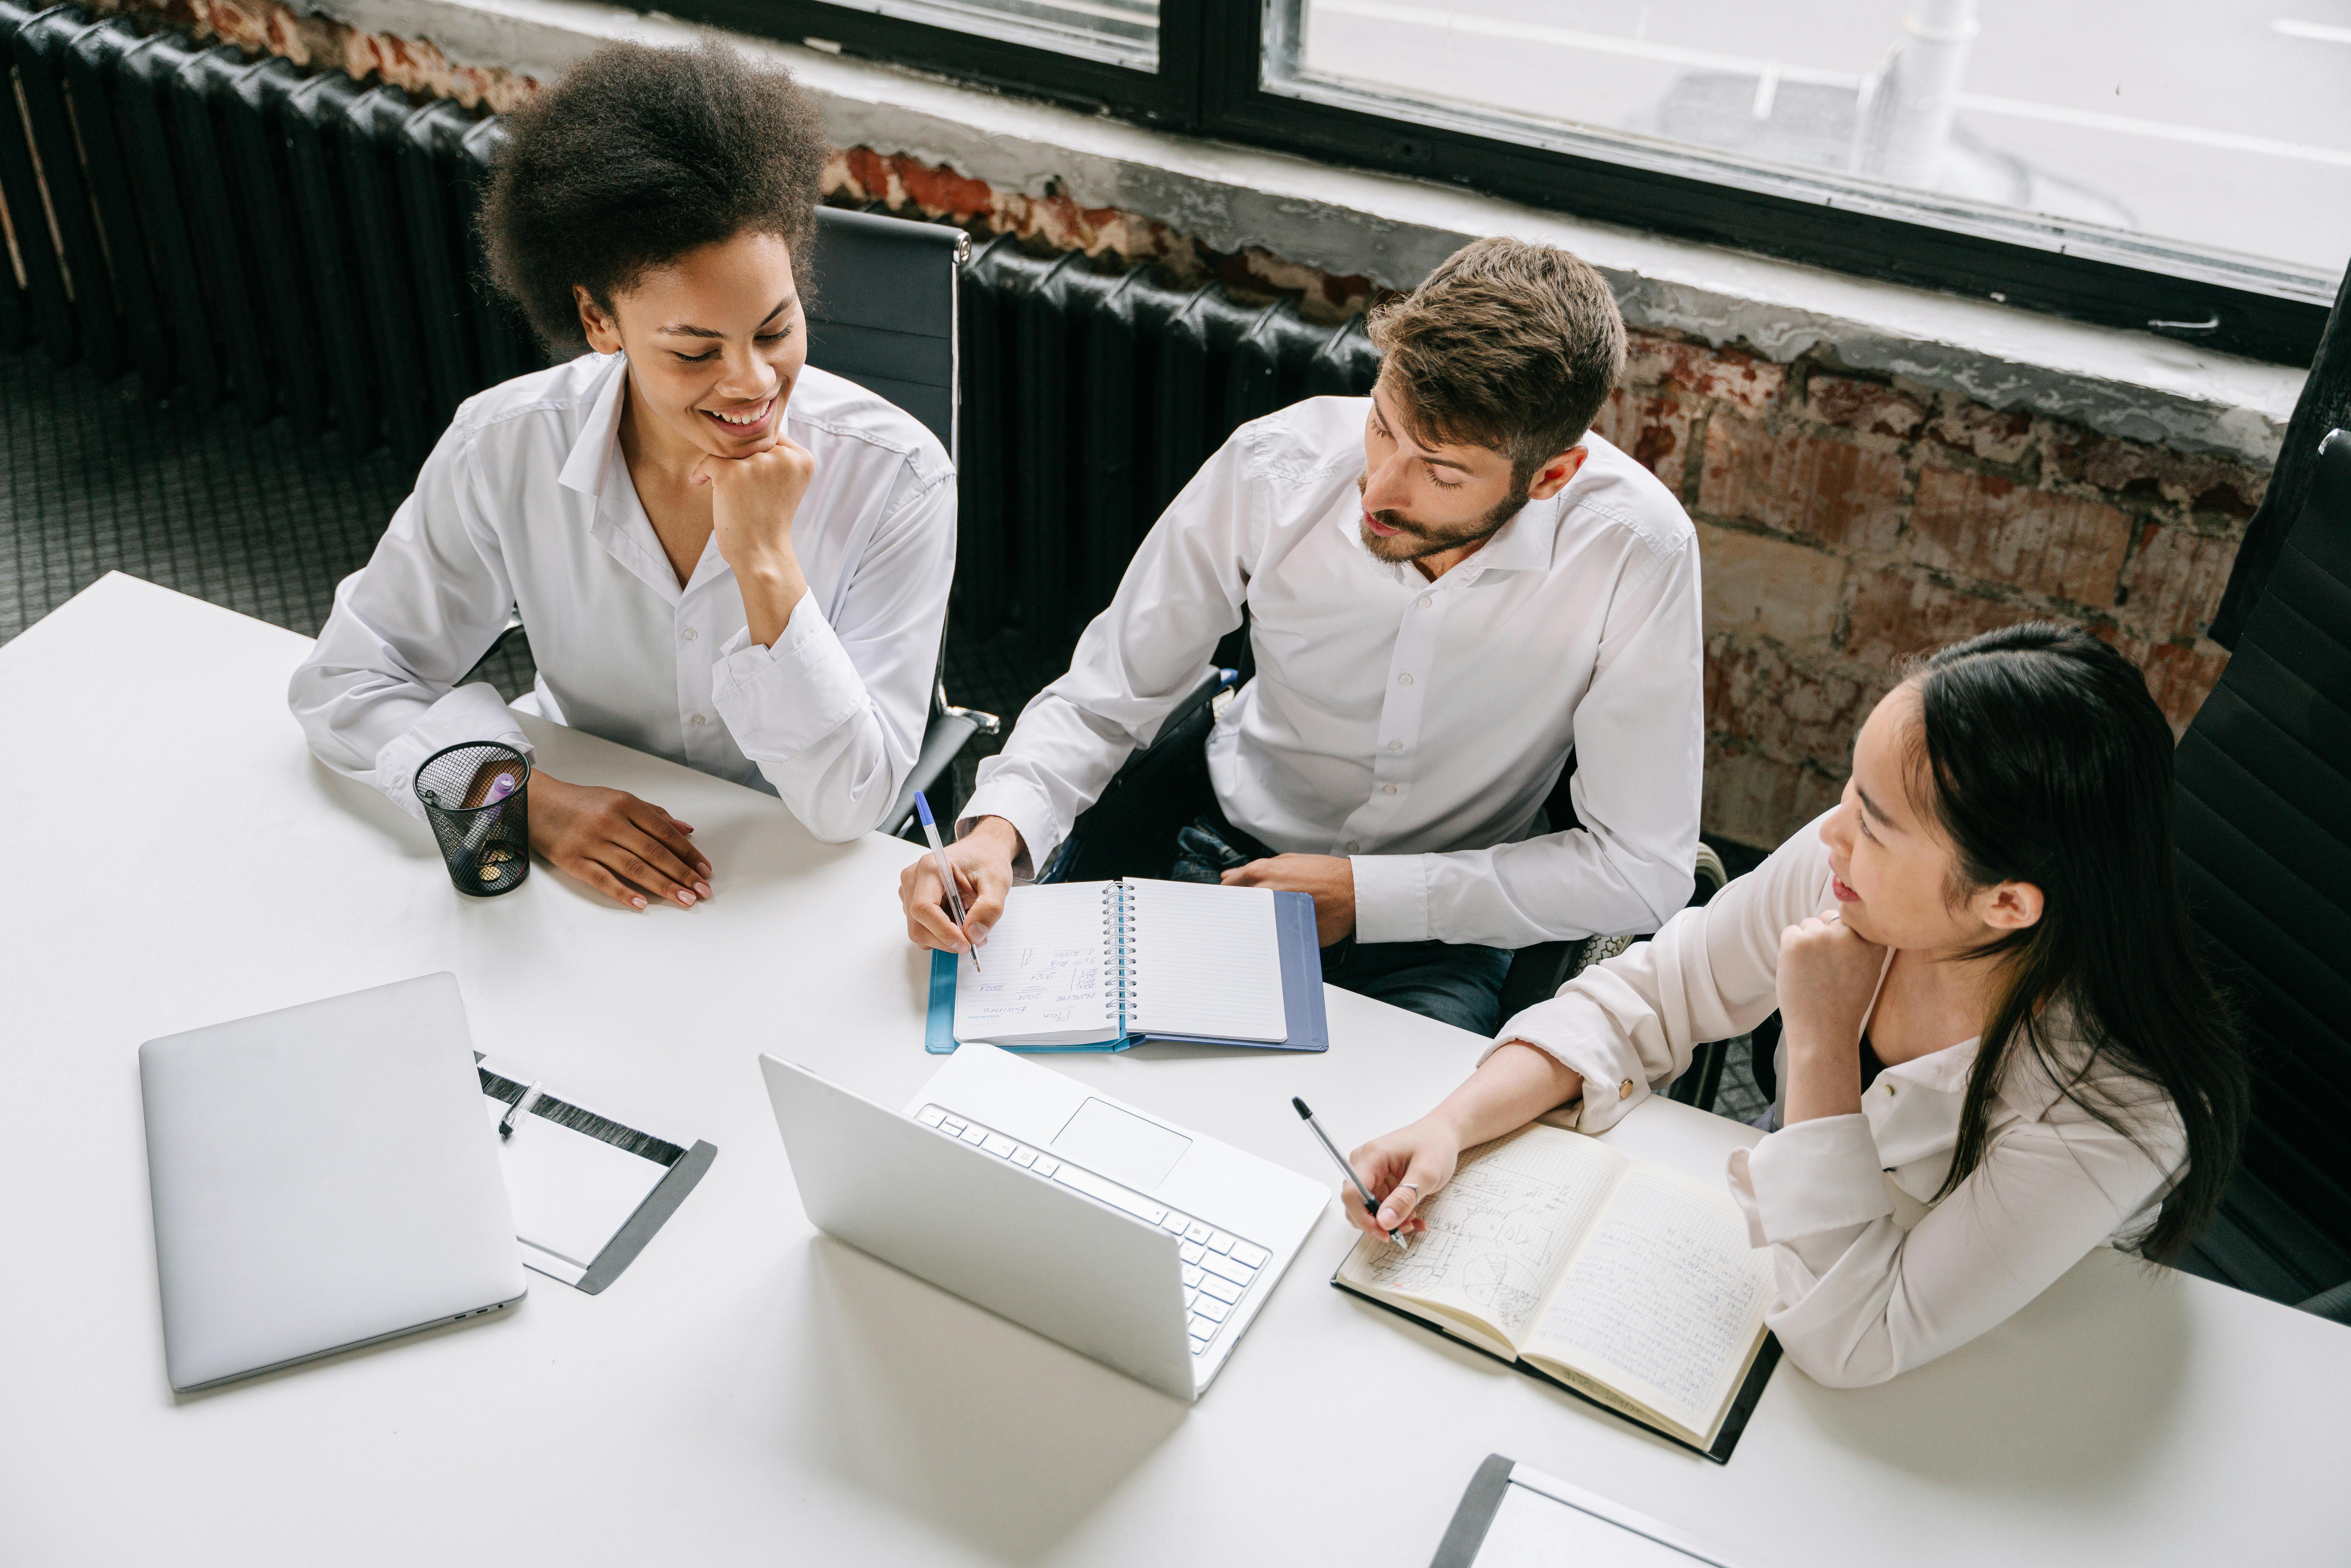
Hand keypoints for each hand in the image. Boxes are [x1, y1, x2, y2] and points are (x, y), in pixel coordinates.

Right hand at [528, 773, 712, 910]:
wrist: (536, 802)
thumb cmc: (582, 803)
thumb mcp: (619, 799)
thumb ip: (653, 815)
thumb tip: (686, 830)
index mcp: (625, 804)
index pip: (664, 832)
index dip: (687, 853)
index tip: (705, 870)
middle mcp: (610, 822)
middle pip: (653, 852)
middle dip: (682, 874)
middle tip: (702, 892)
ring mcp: (590, 842)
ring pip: (633, 867)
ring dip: (662, 885)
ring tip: (685, 900)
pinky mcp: (572, 860)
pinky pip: (601, 879)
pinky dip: (623, 892)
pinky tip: (642, 904)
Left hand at [694, 435, 814, 645]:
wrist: (762, 554)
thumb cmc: (770, 522)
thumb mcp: (785, 483)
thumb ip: (776, 457)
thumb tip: (744, 433)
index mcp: (802, 458)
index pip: (771, 435)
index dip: (756, 452)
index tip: (750, 474)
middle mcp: (784, 456)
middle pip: (749, 440)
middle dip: (739, 459)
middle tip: (737, 485)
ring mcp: (758, 464)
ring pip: (728, 449)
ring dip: (722, 466)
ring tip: (725, 491)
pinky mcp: (732, 473)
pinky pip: (708, 460)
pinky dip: (702, 473)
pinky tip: (702, 484)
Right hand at [899, 815, 1020, 953]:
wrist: (982, 851)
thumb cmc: (986, 860)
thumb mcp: (997, 883)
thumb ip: (989, 909)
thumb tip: (974, 935)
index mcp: (931, 867)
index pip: (923, 908)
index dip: (943, 932)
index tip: (966, 944)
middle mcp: (913, 878)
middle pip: (918, 925)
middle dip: (946, 940)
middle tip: (975, 940)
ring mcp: (910, 891)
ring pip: (920, 931)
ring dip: (946, 938)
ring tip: (970, 925)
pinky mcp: (913, 901)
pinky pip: (923, 928)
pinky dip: (942, 933)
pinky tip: (959, 920)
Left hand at [1221, 853, 1355, 945]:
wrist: (1353, 892)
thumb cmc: (1323, 874)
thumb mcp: (1287, 862)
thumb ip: (1254, 870)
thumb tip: (1228, 877)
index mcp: (1261, 873)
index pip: (1227, 890)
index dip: (1228, 897)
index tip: (1233, 902)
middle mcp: (1263, 894)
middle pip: (1235, 909)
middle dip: (1238, 912)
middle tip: (1250, 914)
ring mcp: (1273, 916)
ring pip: (1249, 926)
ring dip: (1253, 926)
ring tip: (1269, 921)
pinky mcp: (1285, 935)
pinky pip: (1269, 939)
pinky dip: (1270, 938)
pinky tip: (1280, 932)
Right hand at [1342, 1117, 1464, 1237]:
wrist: (1443, 1134)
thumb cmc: (1436, 1145)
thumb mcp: (1427, 1173)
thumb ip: (1404, 1198)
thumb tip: (1384, 1222)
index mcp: (1372, 1156)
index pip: (1352, 1193)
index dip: (1363, 1218)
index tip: (1384, 1233)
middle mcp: (1365, 1163)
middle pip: (1357, 1204)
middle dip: (1379, 1222)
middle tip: (1406, 1227)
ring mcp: (1371, 1172)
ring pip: (1368, 1209)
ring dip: (1389, 1221)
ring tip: (1414, 1220)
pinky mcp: (1379, 1180)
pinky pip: (1379, 1206)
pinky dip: (1395, 1215)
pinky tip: (1413, 1216)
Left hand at [1775, 914, 1886, 1122]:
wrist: (1824, 1032)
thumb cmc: (1844, 1005)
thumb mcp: (1868, 971)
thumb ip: (1863, 944)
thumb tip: (1846, 919)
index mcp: (1872, 941)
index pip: (1853, 918)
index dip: (1842, 934)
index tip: (1839, 954)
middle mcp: (1849, 933)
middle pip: (1829, 918)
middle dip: (1823, 936)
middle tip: (1823, 967)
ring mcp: (1821, 935)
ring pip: (1808, 925)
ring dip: (1806, 943)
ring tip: (1812, 973)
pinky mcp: (1796, 941)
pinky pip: (1790, 932)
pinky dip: (1790, 949)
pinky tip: (1798, 971)